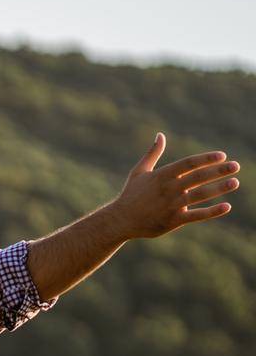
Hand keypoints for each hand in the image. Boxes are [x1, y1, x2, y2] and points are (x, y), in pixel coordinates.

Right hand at [106, 133, 237, 239]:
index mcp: (162, 175)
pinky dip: (212, 212)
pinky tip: (226, 206)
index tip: (222, 156)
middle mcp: (168, 189)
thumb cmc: (131, 194)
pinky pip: (196, 215)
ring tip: (235, 182)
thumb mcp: (140, 171)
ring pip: (200, 195)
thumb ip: (153, 153)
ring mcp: (172, 205)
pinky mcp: (173, 220)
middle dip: (218, 171)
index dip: (206, 159)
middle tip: (236, 166)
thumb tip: (160, 135)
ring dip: (219, 188)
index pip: (188, 163)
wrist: (120, 220)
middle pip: (198, 177)